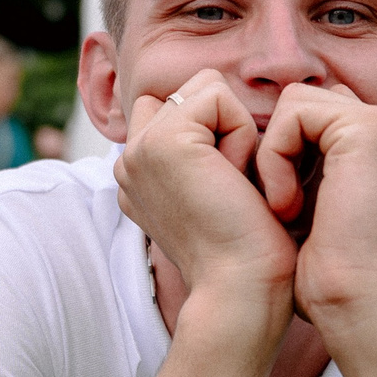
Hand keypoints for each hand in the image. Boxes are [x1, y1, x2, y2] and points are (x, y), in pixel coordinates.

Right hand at [112, 69, 294, 320]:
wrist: (241, 287)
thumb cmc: (246, 251)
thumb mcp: (216, 193)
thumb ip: (204, 155)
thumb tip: (226, 117)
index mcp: (136, 175)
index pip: (175, 108)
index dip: (216, 129)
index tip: (227, 187)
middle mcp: (129, 160)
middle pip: (191, 91)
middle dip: (225, 124)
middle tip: (231, 185)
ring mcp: (139, 149)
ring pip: (205, 88)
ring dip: (234, 128)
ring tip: (233, 181)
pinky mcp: (165, 141)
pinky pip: (218, 98)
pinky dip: (242, 133)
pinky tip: (235, 179)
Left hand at [256, 84, 376, 328]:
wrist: (360, 303)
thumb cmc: (334, 273)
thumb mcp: (317, 206)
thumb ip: (306, 166)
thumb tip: (263, 141)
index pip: (317, 115)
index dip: (285, 150)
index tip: (281, 206)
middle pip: (305, 103)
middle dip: (278, 147)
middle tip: (280, 208)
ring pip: (294, 103)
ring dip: (273, 154)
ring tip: (285, 209)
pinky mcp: (366, 127)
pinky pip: (291, 113)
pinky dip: (273, 157)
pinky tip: (287, 205)